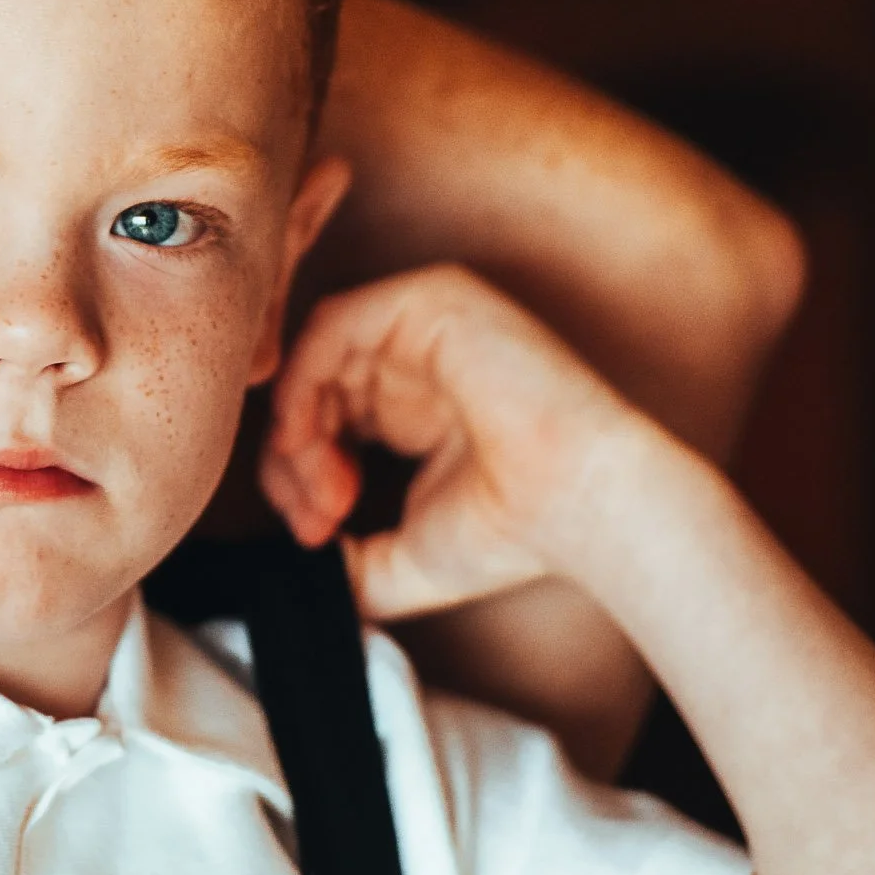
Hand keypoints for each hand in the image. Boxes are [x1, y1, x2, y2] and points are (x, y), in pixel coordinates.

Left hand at [259, 264, 642, 619]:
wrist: (581, 507)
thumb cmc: (513, 534)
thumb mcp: (402, 560)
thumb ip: (344, 565)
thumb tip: (299, 573)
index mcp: (413, 407)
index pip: (324, 417)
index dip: (300, 476)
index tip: (317, 536)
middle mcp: (416, 361)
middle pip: (312, 389)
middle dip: (292, 463)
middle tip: (316, 523)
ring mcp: (424, 326)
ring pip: (314, 359)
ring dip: (297, 431)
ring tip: (326, 495)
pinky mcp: (431, 301)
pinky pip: (332, 324)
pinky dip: (301, 383)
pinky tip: (306, 440)